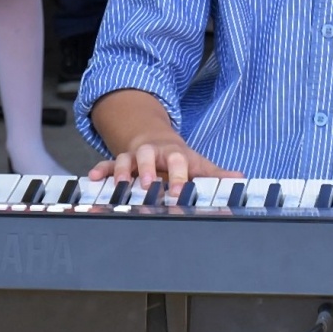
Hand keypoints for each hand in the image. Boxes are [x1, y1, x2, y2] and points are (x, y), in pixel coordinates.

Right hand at [88, 132, 243, 189]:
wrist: (156, 139)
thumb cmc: (178, 158)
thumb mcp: (198, 163)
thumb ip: (215, 174)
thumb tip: (240, 178)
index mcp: (174, 155)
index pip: (178, 162)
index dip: (179, 177)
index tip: (179, 192)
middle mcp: (153, 154)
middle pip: (149, 157)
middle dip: (148, 170)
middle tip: (148, 186)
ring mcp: (134, 157)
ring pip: (125, 159)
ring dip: (122, 171)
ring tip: (120, 185)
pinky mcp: (118, 162)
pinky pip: (106, 164)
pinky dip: (100, 170)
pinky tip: (92, 178)